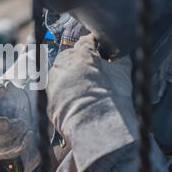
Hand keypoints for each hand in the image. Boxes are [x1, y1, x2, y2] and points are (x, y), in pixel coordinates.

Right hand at [0, 78, 33, 160]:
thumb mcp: (4, 86)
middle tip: (22, 121)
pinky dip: (21, 145)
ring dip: (15, 136)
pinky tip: (29, 134)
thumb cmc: (8, 93)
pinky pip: (8, 153)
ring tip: (25, 123)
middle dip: (6, 132)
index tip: (7, 121)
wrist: (19, 102)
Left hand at [47, 34, 137, 171]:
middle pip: (68, 57)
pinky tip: (74, 104)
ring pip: (59, 73)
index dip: (92, 49)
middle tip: (90, 77)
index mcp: (82, 55)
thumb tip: (120, 51)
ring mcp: (53, 82)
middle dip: (78, 64)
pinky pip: (54, 93)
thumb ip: (119, 58)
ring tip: (81, 92)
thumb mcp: (123, 74)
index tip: (98, 55)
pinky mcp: (47, 99)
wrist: (97, 128)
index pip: (85, 44)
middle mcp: (63, 64)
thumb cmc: (113, 101)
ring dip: (67, 78)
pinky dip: (62, 96)